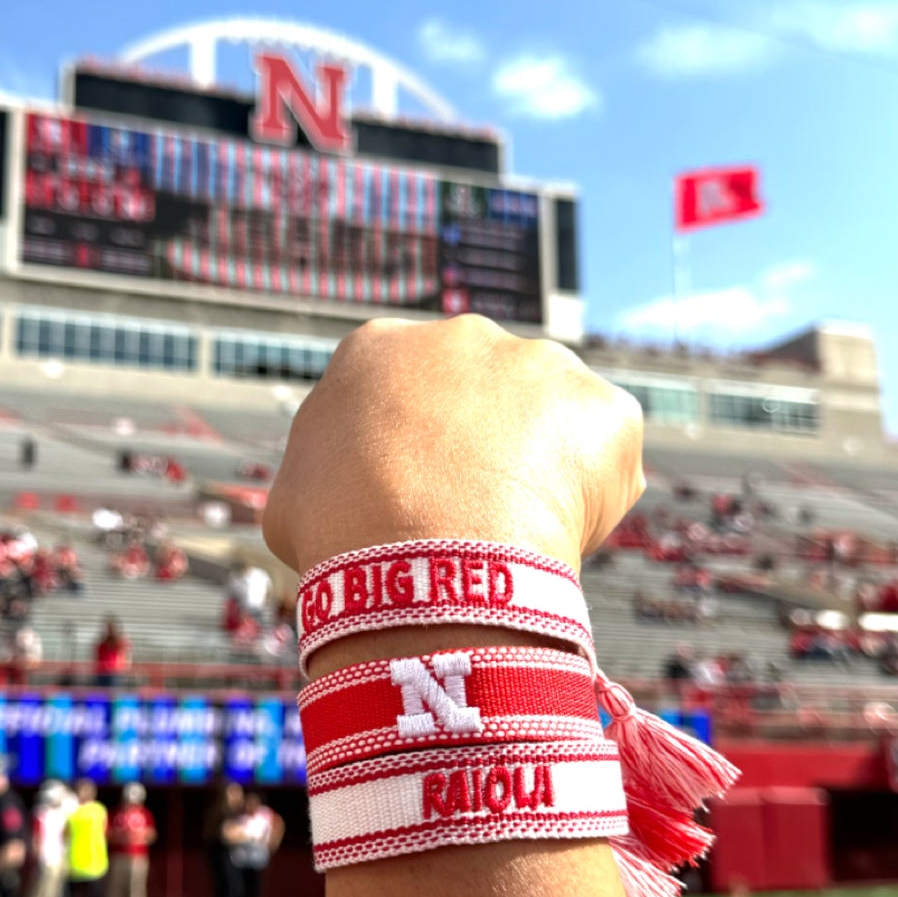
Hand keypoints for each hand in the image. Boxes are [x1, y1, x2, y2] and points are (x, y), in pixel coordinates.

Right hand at [263, 316, 644, 577]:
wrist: (418, 560)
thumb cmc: (340, 537)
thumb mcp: (291, 498)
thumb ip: (320, 475)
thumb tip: (328, 494)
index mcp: (379, 348)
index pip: (403, 394)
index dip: (411, 451)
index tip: (413, 498)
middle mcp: (464, 336)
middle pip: (482, 396)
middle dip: (482, 449)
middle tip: (470, 519)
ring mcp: (540, 364)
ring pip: (549, 421)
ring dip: (540, 468)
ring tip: (514, 537)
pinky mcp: (602, 408)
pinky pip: (605, 456)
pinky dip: (592, 498)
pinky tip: (557, 539)